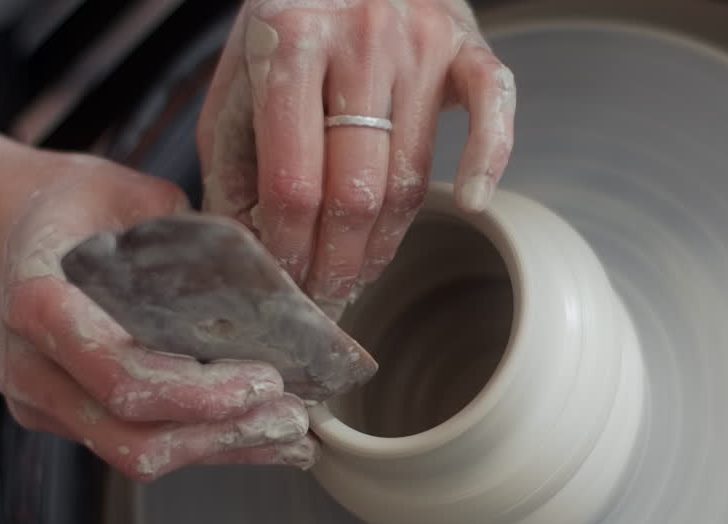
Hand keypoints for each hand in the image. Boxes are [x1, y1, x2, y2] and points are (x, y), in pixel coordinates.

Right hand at [0, 133, 317, 480]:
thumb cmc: (64, 206)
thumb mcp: (127, 195)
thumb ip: (190, 236)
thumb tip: (274, 277)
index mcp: (39, 302)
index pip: (120, 373)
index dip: (199, 391)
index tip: (266, 378)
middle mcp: (33, 366)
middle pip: (133, 434)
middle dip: (223, 434)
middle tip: (295, 413)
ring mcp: (43, 401)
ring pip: (136, 454)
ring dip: (221, 450)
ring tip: (290, 433)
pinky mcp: (64, 419)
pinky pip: (134, 446)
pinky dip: (201, 447)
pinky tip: (258, 437)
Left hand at [197, 0, 516, 310]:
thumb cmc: (293, 20)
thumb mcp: (239, 76)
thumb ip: (234, 158)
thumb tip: (244, 248)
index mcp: (289, 41)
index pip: (293, 180)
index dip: (290, 248)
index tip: (286, 280)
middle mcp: (359, 38)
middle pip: (355, 190)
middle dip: (338, 261)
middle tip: (327, 292)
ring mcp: (421, 43)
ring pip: (411, 176)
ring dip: (386, 241)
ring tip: (361, 270)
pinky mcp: (469, 47)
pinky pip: (493, 116)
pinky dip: (486, 165)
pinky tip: (473, 204)